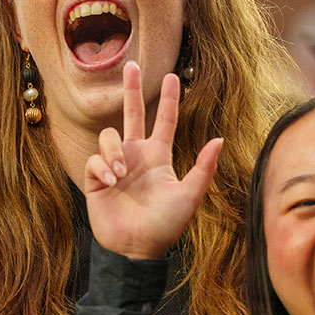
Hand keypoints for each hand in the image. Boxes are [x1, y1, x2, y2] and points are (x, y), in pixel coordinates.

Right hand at [82, 63, 221, 261]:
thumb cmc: (165, 226)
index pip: (163, 120)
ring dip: (115, 151)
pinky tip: (112, 182)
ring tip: (121, 174)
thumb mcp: (189, 196)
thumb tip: (218, 139)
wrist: (136, 249)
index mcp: (158, 156)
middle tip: (131, 65)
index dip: (168, 99)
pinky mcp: (96, 179)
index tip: (172, 76)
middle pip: (131, 113)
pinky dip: (103, 167)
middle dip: (131, 89)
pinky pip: (95, 160)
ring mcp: (114, 166)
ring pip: (110, 137)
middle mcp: (135, 155)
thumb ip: (203, 168)